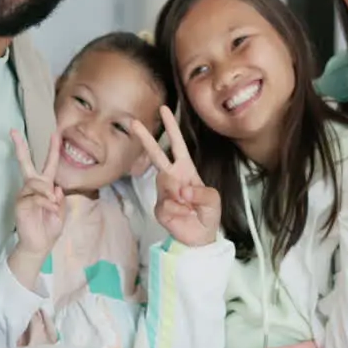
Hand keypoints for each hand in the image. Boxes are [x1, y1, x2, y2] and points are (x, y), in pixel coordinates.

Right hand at [11, 130, 64, 258]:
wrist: (40, 245)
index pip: (49, 165)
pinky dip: (45, 202)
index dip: (52, 150)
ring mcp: (24, 194)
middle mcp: (33, 187)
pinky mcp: (20, 204)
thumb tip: (55, 188)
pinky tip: (50, 209)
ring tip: (53, 205)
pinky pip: (35, 197)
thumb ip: (60, 199)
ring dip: (47, 193)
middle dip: (20, 147)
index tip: (54, 133)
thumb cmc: (50, 227)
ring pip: (37, 183)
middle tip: (13, 131)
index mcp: (45, 187)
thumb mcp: (61, 212)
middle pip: (26, 163)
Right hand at [132, 106, 220, 247]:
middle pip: (156, 154)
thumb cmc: (207, 214)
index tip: (164, 109)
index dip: (171, 127)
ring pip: (165, 183)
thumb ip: (201, 192)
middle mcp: (172, 177)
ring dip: (181, 195)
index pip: (177, 144)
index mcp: (186, 169)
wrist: (200, 238)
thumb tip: (182, 189)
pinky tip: (184, 216)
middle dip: (146, 138)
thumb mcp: (213, 200)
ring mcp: (164, 192)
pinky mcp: (159, 208)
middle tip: (133, 123)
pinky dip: (180, 212)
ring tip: (189, 206)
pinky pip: (167, 205)